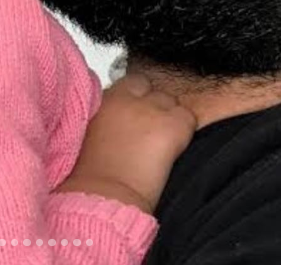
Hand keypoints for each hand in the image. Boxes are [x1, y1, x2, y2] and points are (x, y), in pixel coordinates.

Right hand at [55, 73, 195, 213]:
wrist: (103, 197)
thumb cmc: (92, 177)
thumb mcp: (91, 133)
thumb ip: (107, 116)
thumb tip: (121, 120)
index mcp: (105, 99)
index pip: (131, 83)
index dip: (137, 98)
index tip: (138, 115)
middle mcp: (127, 98)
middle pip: (150, 88)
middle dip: (153, 104)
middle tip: (152, 130)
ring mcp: (150, 110)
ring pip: (171, 101)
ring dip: (169, 117)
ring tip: (163, 143)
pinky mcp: (171, 127)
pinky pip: (189, 118)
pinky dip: (186, 132)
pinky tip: (176, 150)